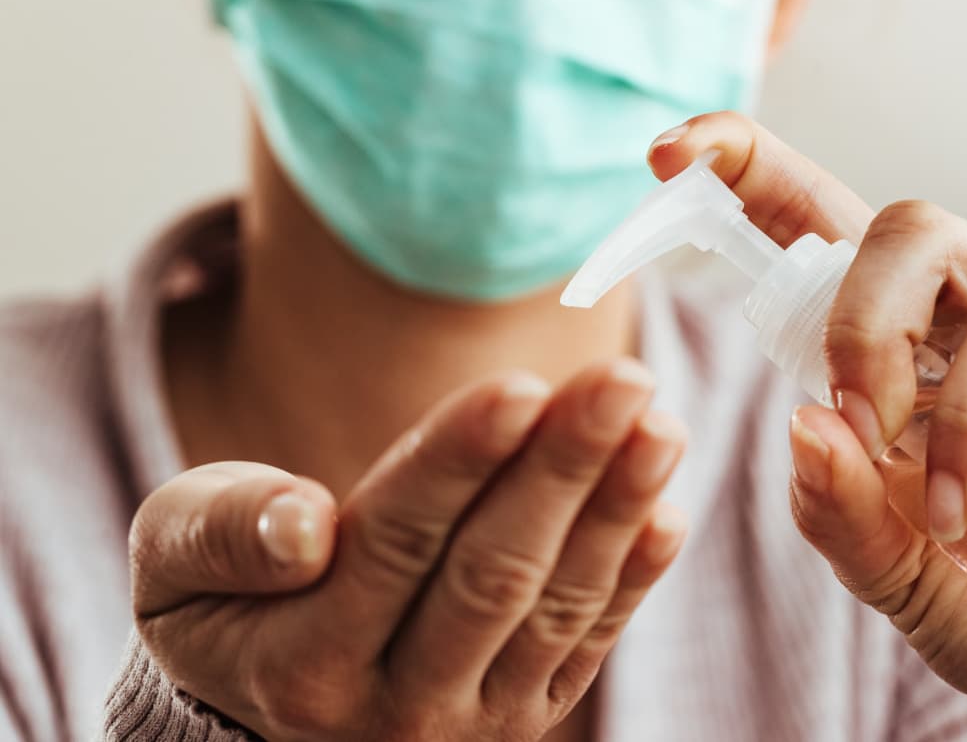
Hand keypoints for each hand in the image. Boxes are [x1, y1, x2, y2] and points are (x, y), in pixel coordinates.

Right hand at [129, 360, 686, 740]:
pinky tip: (666, 510)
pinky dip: (635, 578)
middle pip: (495, 573)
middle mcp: (397, 706)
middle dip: (564, 471)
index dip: (462, 462)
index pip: (397, 544)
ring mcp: (474, 719)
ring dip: (617, 511)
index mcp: (303, 664)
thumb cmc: (224, 602)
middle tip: (624, 381)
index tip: (522, 386)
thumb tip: (305, 525)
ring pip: (557, 607)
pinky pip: (590, 644)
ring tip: (660, 425)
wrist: (267, 700)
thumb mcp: (177, 563)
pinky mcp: (526, 713)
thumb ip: (224, 536)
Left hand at [648, 114, 966, 737]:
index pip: (828, 226)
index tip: (668, 154)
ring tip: (965, 522)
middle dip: (868, 323)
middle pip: (918, 228)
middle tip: (866, 427)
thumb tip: (805, 425)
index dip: (752, 170)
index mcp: (913, 346)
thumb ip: (841, 512)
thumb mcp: (898, 574)